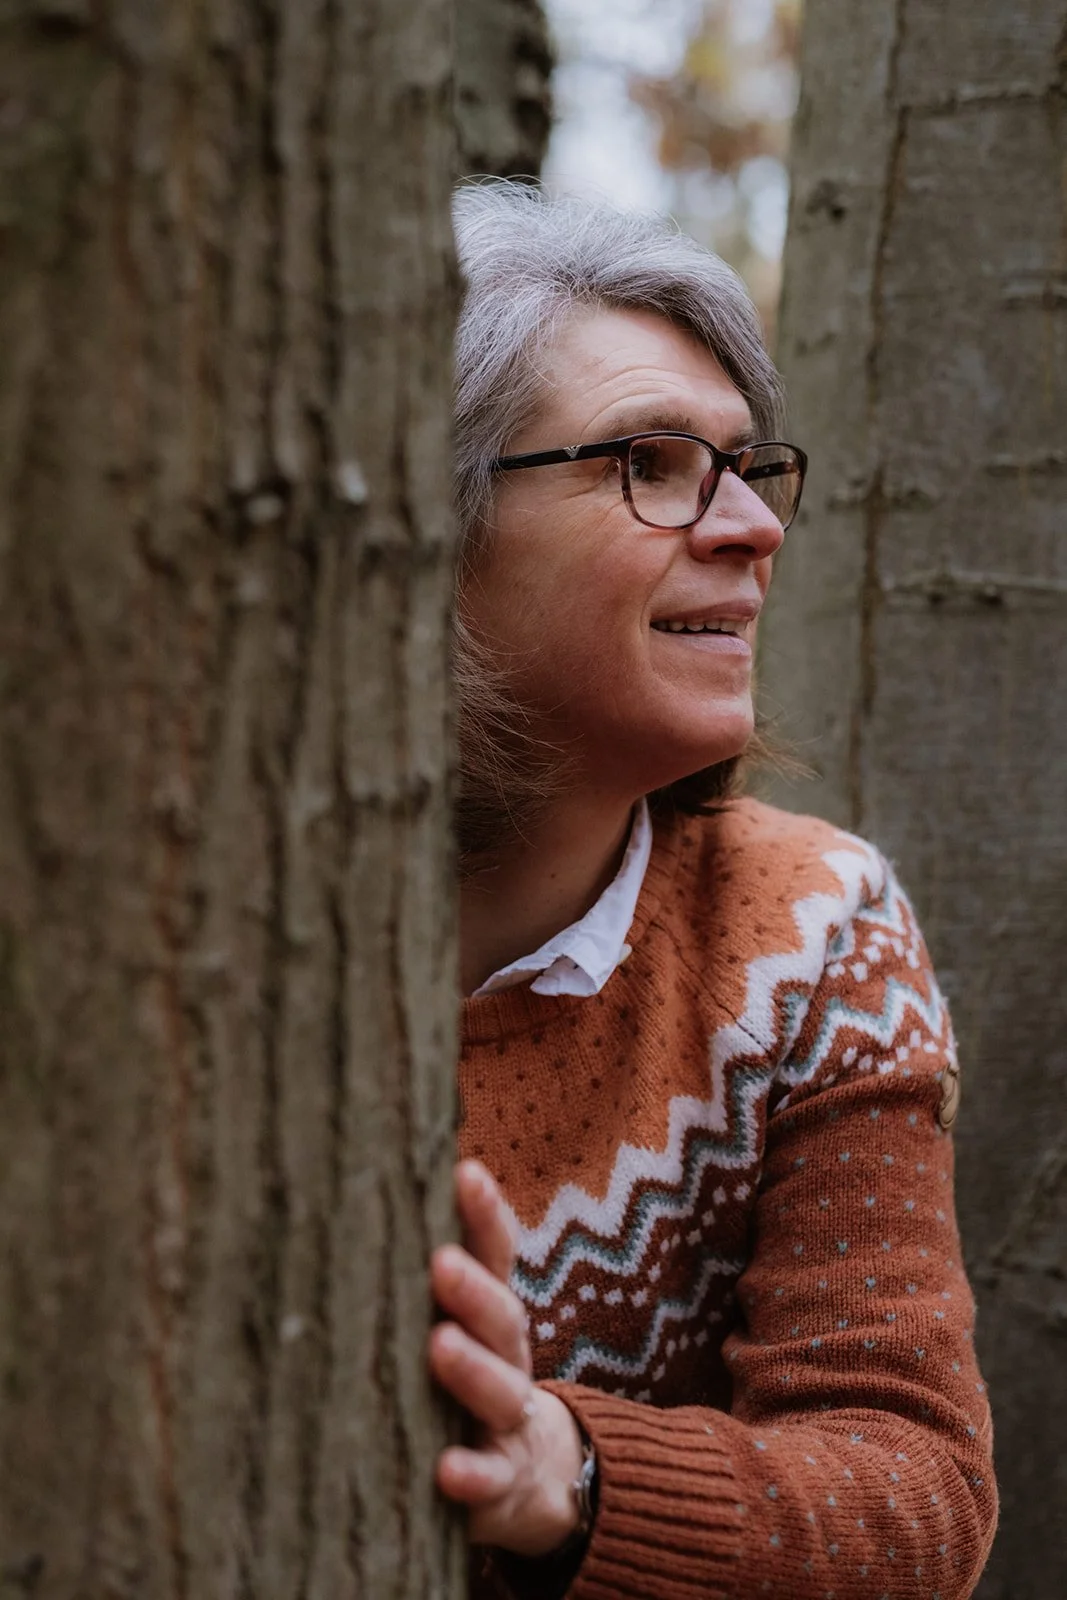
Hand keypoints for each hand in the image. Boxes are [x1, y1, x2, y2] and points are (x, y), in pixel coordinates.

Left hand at [430, 1159, 584, 1556]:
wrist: (530, 1476)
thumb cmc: (469, 1380)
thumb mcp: (458, 1323)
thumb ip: (421, 1277)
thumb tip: (354, 1196)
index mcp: (493, 1314)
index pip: (495, 1255)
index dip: (486, 1215)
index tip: (466, 1172)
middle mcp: (508, 1359)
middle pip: (502, 1318)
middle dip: (475, 1289)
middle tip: (442, 1263)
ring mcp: (508, 1423)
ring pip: (500, 1392)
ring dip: (473, 1370)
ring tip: (441, 1346)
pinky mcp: (500, 1484)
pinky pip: (488, 1480)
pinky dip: (471, 1475)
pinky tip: (445, 1470)